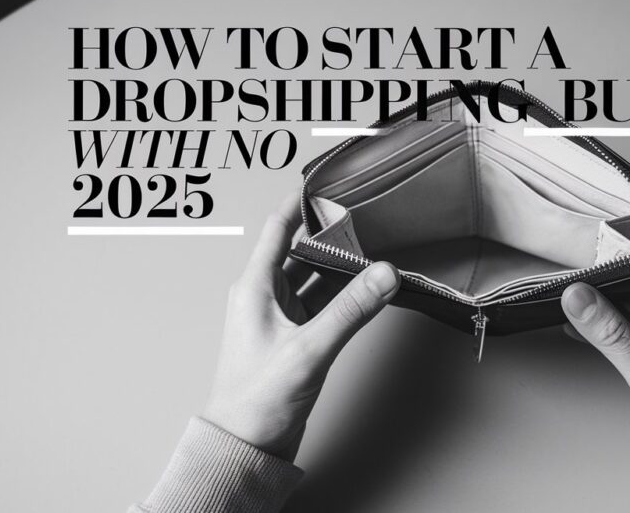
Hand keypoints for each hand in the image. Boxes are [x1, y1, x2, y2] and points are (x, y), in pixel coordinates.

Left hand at [202, 190, 399, 460]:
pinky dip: (343, 295)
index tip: (324, 183)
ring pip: (315, 277)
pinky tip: (365, 290)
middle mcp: (265, 296)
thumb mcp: (308, 348)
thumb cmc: (256, 399)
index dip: (299, 203)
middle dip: (332, 235)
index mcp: (254, 287)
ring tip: (372, 252)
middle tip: (364, 219)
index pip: (277, 229)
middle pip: (301, 250)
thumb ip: (350, 310)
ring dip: (340, 267)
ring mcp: (280, 317)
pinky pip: (323, 303)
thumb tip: (384, 274)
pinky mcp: (295, 338)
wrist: (246, 446)